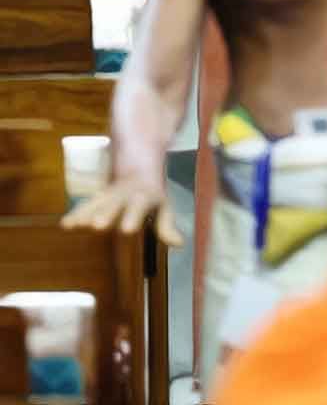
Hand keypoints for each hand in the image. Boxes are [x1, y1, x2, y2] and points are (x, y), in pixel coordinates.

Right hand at [62, 175, 183, 246]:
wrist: (139, 165)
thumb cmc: (152, 194)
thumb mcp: (163, 206)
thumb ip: (167, 225)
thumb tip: (180, 243)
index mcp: (144, 196)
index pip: (140, 206)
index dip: (133, 216)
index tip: (127, 229)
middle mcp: (126, 194)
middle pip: (115, 203)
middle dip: (106, 213)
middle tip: (98, 225)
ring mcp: (111, 194)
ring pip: (98, 202)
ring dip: (87, 213)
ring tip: (74, 224)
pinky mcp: (98, 197)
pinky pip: (87, 205)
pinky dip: (77, 213)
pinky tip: (66, 224)